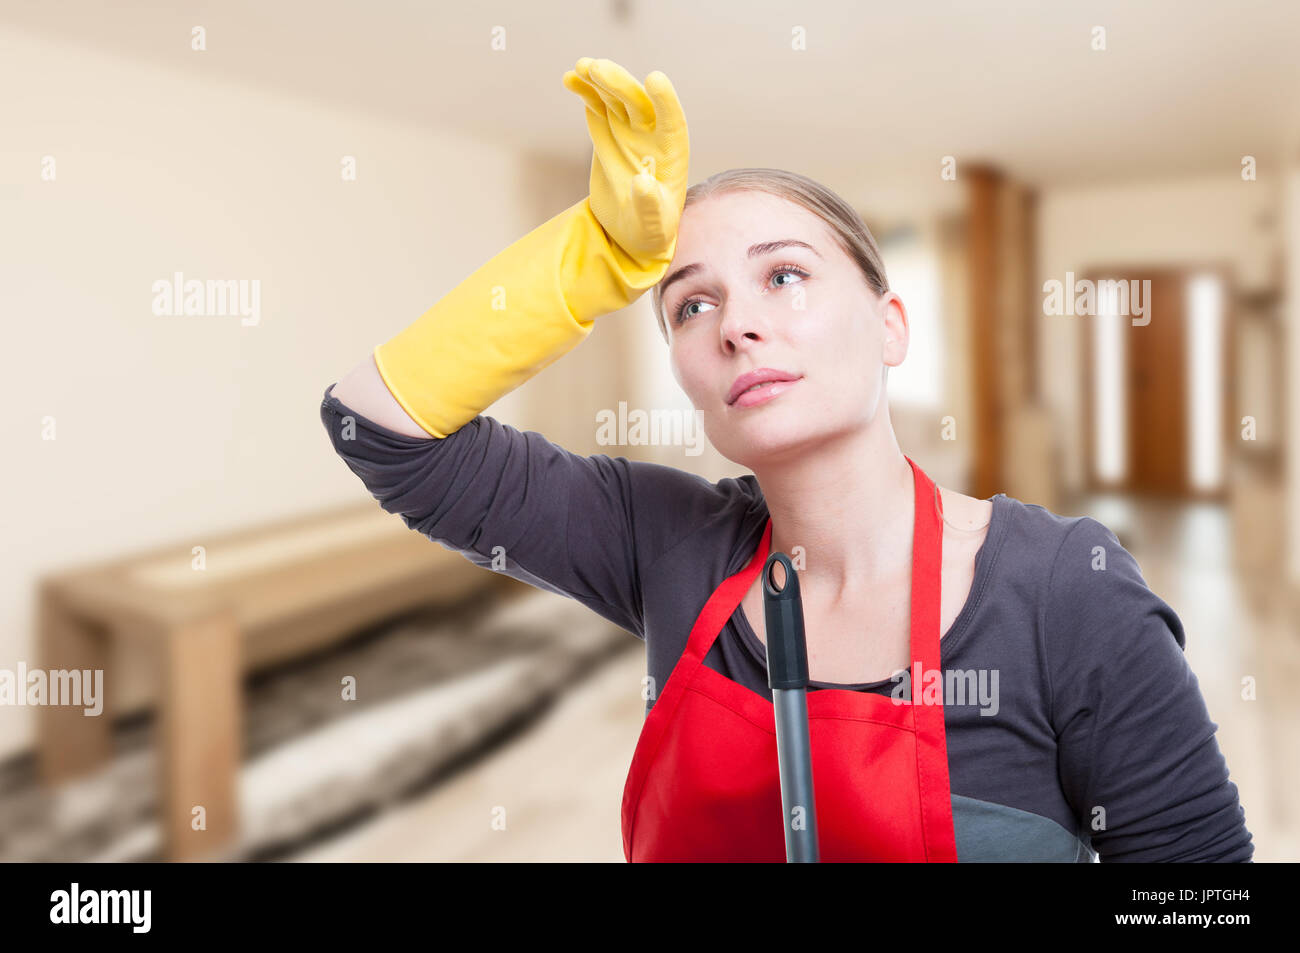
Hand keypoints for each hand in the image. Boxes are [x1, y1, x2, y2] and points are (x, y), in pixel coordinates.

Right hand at [562, 57, 689, 263]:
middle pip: (637, 103)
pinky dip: (586, 93)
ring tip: (580, 67)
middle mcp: (651, 136)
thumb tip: (642, 184)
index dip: (665, 100)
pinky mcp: (607, 135)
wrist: (631, 232)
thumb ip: (649, 204)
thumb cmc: (651, 230)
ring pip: (615, 99)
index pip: (672, 120)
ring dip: (599, 81)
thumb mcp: (653, 224)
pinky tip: (571, 79)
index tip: (654, 78)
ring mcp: (628, 132)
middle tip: (596, 69)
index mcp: (672, 153)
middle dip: (619, 84)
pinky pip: (597, 108)